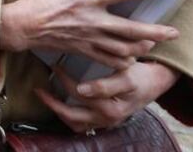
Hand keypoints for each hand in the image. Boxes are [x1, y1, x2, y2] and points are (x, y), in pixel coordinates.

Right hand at [0, 0, 178, 70]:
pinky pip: (107, 61)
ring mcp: (88, 39)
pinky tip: (130, 59)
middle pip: (130, 30)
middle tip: (173, 33)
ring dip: (141, 48)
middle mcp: (92, 21)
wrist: (22, 27)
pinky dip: (122, 62)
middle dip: (155, 32)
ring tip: (153, 45)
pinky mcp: (82, 50)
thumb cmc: (37, 1)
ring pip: (123, 49)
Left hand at [35, 61, 180, 132]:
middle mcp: (108, 117)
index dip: (67, 80)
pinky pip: (80, 124)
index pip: (85, 94)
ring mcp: (104, 122)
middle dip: (53, 103)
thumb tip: (84, 87)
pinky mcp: (102, 122)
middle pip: (74, 116)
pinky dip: (66, 115)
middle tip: (39, 89)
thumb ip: (108, 79)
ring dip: (57, 111)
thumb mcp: (128, 73)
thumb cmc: (139, 74)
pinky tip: (55, 102)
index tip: (56, 67)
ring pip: (75, 123)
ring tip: (43, 95)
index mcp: (113, 105)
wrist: (153, 84)